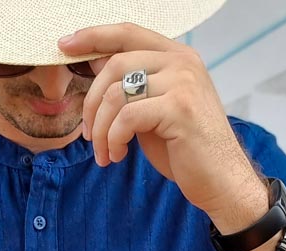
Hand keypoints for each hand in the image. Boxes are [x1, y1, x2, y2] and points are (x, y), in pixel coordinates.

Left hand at [58, 22, 266, 222]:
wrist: (220, 181)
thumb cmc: (185, 150)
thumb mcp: (153, 111)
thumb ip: (131, 87)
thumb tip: (95, 63)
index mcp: (177, 56)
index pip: (127, 33)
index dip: (93, 36)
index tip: (65, 45)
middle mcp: (182, 62)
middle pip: (115, 64)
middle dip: (92, 103)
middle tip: (88, 135)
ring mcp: (183, 83)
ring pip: (117, 94)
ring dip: (100, 129)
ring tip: (104, 153)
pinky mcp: (180, 109)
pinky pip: (127, 117)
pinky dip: (113, 140)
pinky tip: (118, 155)